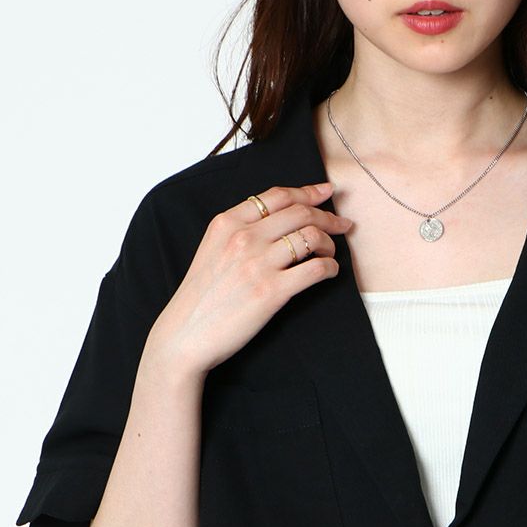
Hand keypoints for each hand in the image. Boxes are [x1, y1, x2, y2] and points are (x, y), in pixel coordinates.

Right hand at [149, 182, 352, 377]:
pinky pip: (315, 269)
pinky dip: (330, 267)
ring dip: (329, 243)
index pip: (276, 196)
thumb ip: (239, 232)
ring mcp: (258, 263)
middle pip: (300, 212)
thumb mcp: (212, 250)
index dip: (307, 191)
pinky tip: (330, 272)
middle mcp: (243, 237)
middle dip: (327, 216)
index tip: (325, 192)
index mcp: (227, 223)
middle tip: (341, 225)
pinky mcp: (271, 291)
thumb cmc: (200, 298)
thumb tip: (276, 223)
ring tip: (331, 253)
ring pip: (310, 236)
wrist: (185, 334)